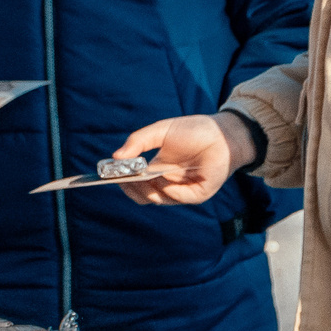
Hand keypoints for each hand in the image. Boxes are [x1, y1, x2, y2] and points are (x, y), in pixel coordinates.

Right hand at [113, 113, 252, 206]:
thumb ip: (138, 141)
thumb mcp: (160, 131)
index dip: (121, 181)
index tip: (109, 175)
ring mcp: (182, 191)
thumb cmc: (192, 130)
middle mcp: (167, 183)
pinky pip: (178, 198)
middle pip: (142, 196)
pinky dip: (168, 190)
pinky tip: (164, 179)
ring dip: (147, 189)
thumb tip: (115, 157)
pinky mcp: (197, 194)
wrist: (221, 133)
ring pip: (157, 200)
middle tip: (125, 178)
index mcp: (155, 170)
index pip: (134, 184)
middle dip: (131, 188)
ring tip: (143, 176)